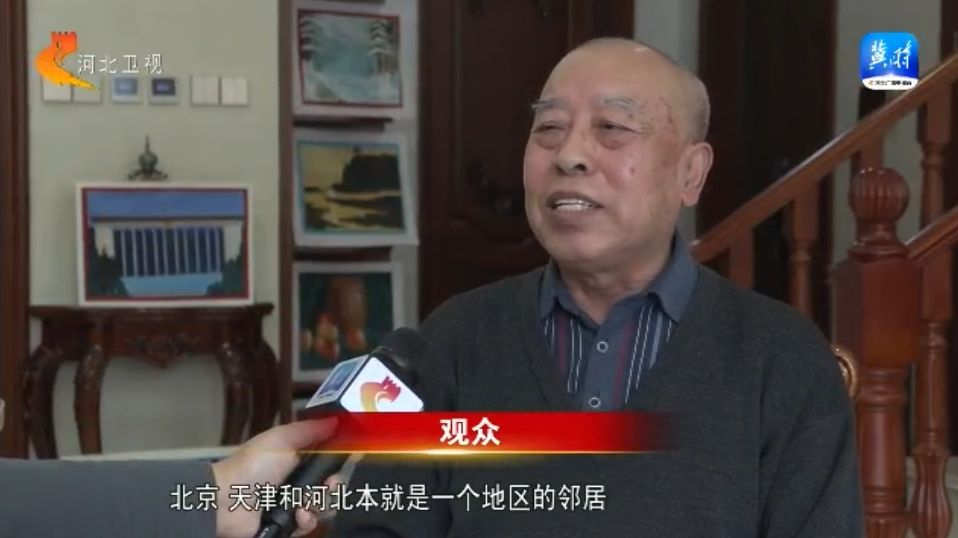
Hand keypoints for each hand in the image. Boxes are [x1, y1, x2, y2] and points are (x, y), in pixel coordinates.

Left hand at [212, 419, 336, 537]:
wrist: (226, 501)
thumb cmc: (255, 465)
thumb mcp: (281, 439)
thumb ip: (309, 429)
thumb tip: (336, 419)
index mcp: (294, 457)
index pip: (325, 459)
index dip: (336, 460)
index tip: (343, 460)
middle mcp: (295, 480)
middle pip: (327, 484)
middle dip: (332, 485)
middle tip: (328, 485)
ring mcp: (290, 503)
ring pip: (321, 506)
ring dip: (318, 505)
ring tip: (305, 505)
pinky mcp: (286, 524)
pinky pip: (308, 524)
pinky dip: (305, 521)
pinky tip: (297, 516)